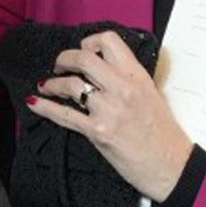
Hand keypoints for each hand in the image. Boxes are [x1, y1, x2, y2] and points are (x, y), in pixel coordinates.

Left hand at [26, 30, 193, 201]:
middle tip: (59, 66)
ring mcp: (108, 110)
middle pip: (83, 58)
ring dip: (52, 83)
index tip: (83, 51)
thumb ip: (128, 79)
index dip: (89, 42)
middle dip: (64, 59)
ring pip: (70, 85)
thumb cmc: (163, 134)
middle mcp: (122, 88)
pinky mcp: (97, 132)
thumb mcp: (151, 95)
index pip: (108, 41)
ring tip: (47, 85)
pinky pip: (64, 115)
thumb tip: (102, 71)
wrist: (170, 165)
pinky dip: (45, 107)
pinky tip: (35, 102)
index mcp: (137, 76)